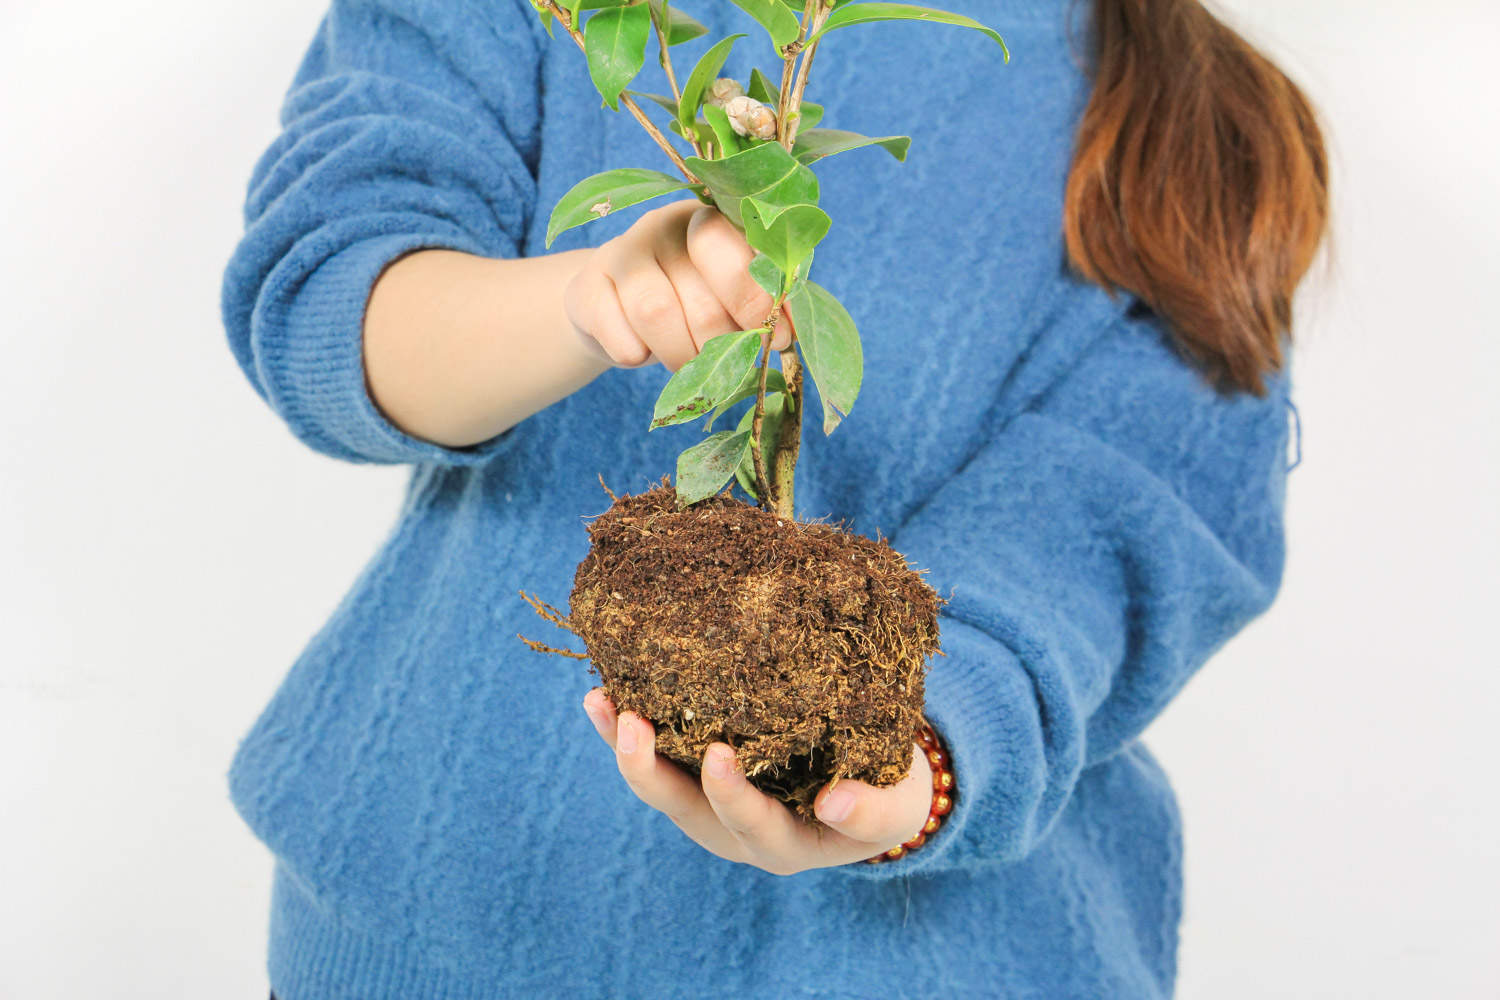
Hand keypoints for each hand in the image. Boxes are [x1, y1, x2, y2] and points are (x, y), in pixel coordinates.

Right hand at [563, 199, 795, 371]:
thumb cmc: (689, 302)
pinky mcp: (586, 286)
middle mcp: (664, 225)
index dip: (756, 300)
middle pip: (700, 297)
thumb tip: (788, 333)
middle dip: (721, 344)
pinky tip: (642, 350)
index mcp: (710, 220)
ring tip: (688, 365)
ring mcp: (621, 252)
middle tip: (725, 362)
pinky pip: (619, 336)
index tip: (774, 337)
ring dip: (681, 356)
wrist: (617, 312)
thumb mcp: (731, 299)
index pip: (733, 249)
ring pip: (656, 314)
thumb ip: (764, 306)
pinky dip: (637, 356)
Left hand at [582, 688, 931, 874]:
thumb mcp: (896, 806)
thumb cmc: (890, 791)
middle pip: (684, 809)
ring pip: (659, 783)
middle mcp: (736, 831)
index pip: (751, 824)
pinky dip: (626, 728)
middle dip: (651, 770)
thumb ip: (871, 811)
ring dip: (625, 746)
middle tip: (633, 725)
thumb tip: (833, 802)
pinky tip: (601, 695)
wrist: (876, 783)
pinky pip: (657, 755)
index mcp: (785, 844)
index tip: (720, 755)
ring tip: (602, 702)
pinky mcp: (699, 774)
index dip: (732, 795)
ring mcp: (711, 804)